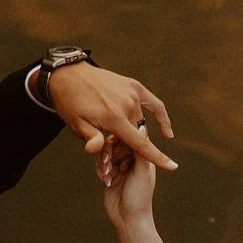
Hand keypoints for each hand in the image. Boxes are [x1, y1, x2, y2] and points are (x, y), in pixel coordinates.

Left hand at [48, 63, 176, 171]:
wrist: (69, 75)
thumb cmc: (70, 103)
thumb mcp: (76, 124)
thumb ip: (91, 139)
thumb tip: (96, 151)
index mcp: (113, 118)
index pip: (140, 144)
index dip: (158, 157)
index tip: (173, 167)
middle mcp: (127, 105)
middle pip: (138, 135)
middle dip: (127, 146)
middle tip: (108, 149)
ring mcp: (132, 94)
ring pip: (140, 122)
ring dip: (132, 132)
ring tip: (112, 133)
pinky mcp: (134, 86)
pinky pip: (154, 103)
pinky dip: (161, 116)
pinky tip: (166, 131)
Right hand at [98, 135, 157, 233]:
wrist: (129, 220)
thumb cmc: (140, 197)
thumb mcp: (142, 171)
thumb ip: (141, 150)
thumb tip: (142, 126)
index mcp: (143, 157)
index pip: (130, 138)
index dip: (120, 137)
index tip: (112, 139)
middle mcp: (132, 160)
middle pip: (116, 144)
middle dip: (109, 152)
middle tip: (106, 160)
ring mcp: (120, 168)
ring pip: (106, 155)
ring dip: (104, 163)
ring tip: (107, 174)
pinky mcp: (110, 176)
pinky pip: (101, 167)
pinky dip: (102, 172)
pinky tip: (106, 182)